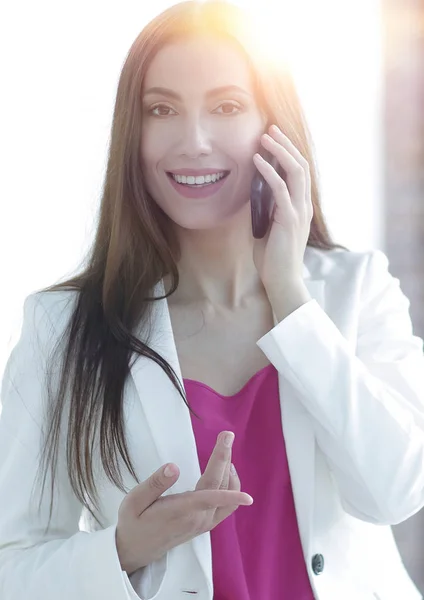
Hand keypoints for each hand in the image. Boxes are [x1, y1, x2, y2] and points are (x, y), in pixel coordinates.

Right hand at [115, 431, 251, 575]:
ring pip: (228, 496)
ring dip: (228, 471)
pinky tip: (225, 473)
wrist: (135, 551)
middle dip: (225, 457)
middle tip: (226, 435)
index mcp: (182, 511)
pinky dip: (230, 487)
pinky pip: (227, 507)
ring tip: (223, 450)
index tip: (229, 449)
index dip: (221, 467)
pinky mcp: (205, 525)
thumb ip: (154, 484)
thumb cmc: (133, 522)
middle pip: (221, 485)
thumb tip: (173, 467)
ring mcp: (204, 523)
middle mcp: (198, 518)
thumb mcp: (134, 502)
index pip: (210, 491)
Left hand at [252, 124, 312, 300]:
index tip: (273, 138)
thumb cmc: (273, 258)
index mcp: (300, 207)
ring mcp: (299, 211)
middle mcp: (304, 205)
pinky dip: (270, 172)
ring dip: (280, 151)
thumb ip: (265, 210)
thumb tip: (252, 194)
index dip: (288, 153)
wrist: (281, 280)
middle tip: (270, 129)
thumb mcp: (267, 228)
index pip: (299, 172)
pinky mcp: (290, 219)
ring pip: (296, 171)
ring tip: (265, 136)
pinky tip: (258, 160)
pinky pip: (281, 189)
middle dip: (286, 144)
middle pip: (301, 165)